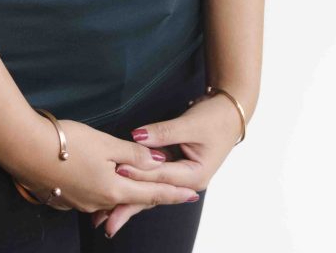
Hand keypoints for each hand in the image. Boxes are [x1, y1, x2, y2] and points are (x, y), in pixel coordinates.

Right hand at [10, 114, 199, 219]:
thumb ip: (133, 155)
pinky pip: (94, 198)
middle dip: (154, 195)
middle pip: (133, 199)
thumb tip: (158, 163)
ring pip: (112, 199)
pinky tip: (106, 184)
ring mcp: (81, 203)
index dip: (174, 194)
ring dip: (129, 193)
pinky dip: (106, 191)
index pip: (152, 194)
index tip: (194, 195)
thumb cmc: (66, 143)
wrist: (25, 149)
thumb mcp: (105, 143)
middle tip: (175, 192)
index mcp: (113, 190)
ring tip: (143, 188)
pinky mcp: (66, 197)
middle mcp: (99, 202)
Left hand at [89, 92, 242, 238]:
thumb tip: (137, 137)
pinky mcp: (174, 170)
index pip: (160, 175)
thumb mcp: (190, 124)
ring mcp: (180, 177)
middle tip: (105, 221)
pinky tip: (119, 198)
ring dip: (129, 202)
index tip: (117, 171)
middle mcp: (187, 182)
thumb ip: (163, 132)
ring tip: (106, 218)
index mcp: (195, 175)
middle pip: (153, 194)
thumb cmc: (214, 119)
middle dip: (129, 207)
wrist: (229, 114)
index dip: (138, 172)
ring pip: (150, 191)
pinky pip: (152, 181)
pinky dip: (136, 187)